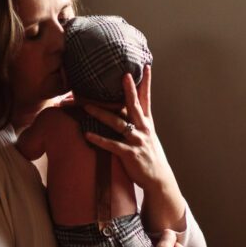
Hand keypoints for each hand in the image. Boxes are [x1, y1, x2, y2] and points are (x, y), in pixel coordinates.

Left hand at [82, 66, 168, 192]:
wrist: (158, 179)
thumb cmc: (150, 157)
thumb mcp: (148, 136)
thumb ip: (138, 123)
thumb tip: (128, 110)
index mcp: (147, 123)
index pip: (147, 99)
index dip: (146, 83)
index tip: (146, 67)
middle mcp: (143, 129)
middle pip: (135, 106)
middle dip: (129, 90)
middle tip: (124, 75)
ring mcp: (137, 141)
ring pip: (118, 124)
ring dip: (101, 114)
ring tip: (87, 106)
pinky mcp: (130, 155)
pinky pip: (112, 145)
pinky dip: (99, 140)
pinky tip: (87, 135)